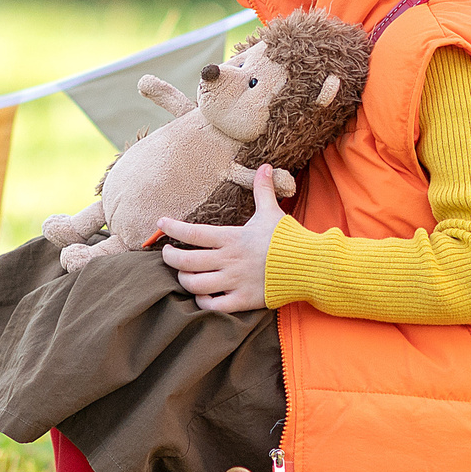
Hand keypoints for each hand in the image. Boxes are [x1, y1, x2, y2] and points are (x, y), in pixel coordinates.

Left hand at [157, 165, 283, 313]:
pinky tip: (202, 294)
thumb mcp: (272, 212)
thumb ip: (263, 190)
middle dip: (170, 257)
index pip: (192, 233)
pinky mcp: (242, 300)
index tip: (160, 223)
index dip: (172, 228)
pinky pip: (213, 305)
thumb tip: (265, 166)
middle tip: (166, 253)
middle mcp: (228, 260)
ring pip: (194, 284)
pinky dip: (202, 301)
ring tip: (183, 274)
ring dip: (184, 279)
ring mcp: (234, 281)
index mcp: (231, 238)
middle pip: (186, 261)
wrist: (310, 265)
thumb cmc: (288, 238)